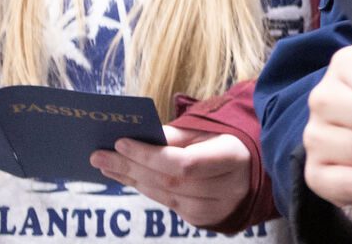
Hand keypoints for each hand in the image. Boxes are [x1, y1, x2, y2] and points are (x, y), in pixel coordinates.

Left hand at [91, 125, 250, 227]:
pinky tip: (127, 177)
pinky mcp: (203, 219)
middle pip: (169, 181)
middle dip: (130, 167)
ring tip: (105, 164)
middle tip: (99, 155)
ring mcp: (215, 208)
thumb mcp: (210, 131)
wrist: (253, 173)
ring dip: (131, 179)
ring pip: (164, 195)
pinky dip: (144, 188)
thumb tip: (141, 137)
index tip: (121, 142)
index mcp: (232, 157)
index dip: (150, 155)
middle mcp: (226, 188)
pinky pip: (167, 203)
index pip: (184, 162)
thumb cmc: (227, 144)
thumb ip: (177, 135)